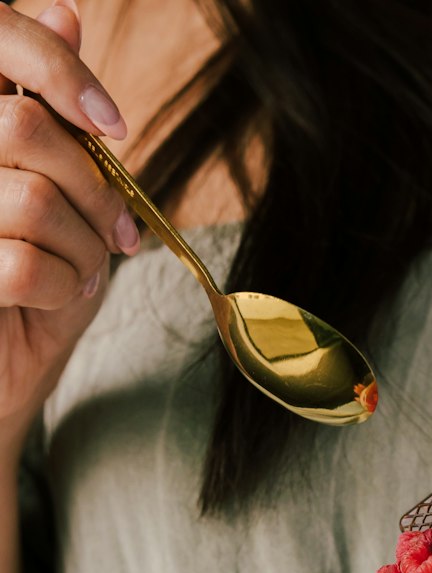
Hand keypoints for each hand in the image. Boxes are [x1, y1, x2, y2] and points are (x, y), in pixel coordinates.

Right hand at [0, 1, 136, 453]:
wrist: (0, 374)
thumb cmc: (31, 282)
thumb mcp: (58, 193)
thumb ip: (54, 114)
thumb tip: (67, 12)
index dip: (56, 68)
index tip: (114, 126)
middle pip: (26, 129)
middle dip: (93, 188)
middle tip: (117, 234)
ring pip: (33, 200)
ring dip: (85, 248)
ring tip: (85, 271)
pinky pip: (22, 263)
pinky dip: (64, 285)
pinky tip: (61, 294)